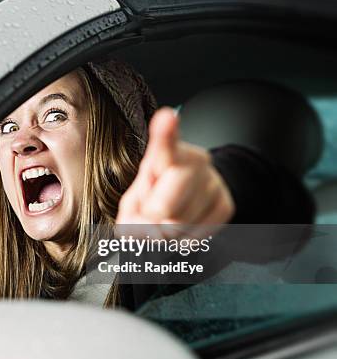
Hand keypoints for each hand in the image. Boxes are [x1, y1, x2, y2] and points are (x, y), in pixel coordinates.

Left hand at [116, 107, 233, 228]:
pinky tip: (182, 225)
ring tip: (166, 218)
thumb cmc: (159, 190)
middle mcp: (196, 162)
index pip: (166, 145)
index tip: (166, 118)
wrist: (195, 190)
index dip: (166, 133)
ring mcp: (214, 183)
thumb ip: (131, 211)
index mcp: (168, 154)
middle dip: (151, 219)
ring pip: (180, 226)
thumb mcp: (138, 194)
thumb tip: (135, 229)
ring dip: (165, 233)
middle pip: (167, 205)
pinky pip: (194, 238)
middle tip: (149, 216)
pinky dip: (181, 240)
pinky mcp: (226, 205)